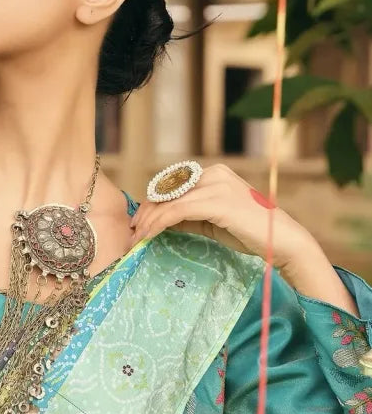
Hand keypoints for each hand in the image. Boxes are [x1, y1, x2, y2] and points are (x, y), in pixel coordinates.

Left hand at [130, 163, 312, 268]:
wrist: (280, 240)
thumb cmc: (249, 232)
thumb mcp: (211, 220)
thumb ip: (188, 215)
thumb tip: (159, 221)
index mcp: (213, 173)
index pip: (171, 186)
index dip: (151, 204)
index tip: (138, 223)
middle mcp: (213, 173)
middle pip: (166, 191)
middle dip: (145, 212)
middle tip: (132, 232)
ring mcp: (216, 185)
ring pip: (168, 202)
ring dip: (148, 221)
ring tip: (137, 238)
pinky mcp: (216, 202)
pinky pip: (177, 211)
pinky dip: (158, 224)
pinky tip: (148, 236)